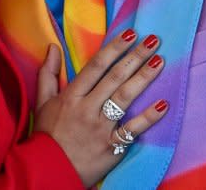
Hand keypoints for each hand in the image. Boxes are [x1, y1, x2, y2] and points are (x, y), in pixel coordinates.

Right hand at [34, 31, 166, 187]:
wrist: (48, 171)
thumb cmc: (46, 135)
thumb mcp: (42, 101)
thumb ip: (48, 73)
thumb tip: (53, 47)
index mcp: (72, 95)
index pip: (96, 66)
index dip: (114, 48)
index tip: (130, 34)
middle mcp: (87, 108)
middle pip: (115, 77)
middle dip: (135, 57)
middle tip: (153, 40)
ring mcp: (101, 128)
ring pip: (125, 98)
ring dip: (144, 78)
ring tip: (160, 61)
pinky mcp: (111, 147)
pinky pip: (133, 130)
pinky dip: (148, 117)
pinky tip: (164, 104)